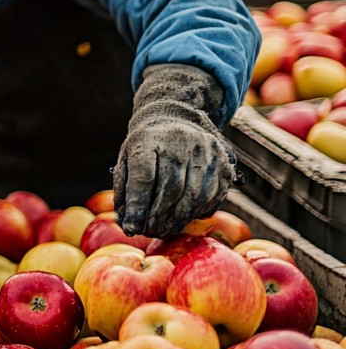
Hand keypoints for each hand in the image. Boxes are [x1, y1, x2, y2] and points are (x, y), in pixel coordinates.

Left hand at [114, 65, 236, 236]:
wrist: (177, 117)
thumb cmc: (146, 145)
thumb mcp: (127, 158)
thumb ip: (125, 189)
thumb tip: (128, 224)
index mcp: (149, 139)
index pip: (144, 176)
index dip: (138, 205)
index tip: (132, 226)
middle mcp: (180, 142)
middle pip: (170, 188)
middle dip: (158, 216)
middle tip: (149, 231)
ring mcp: (205, 151)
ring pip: (194, 195)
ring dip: (177, 219)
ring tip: (164, 229)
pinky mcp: (223, 163)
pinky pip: (212, 196)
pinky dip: (196, 212)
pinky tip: (182, 218)